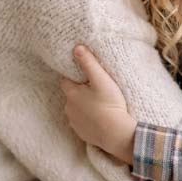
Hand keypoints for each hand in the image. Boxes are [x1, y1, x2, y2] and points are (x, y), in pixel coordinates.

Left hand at [59, 45, 135, 163]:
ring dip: (84, 106)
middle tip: (95, 90)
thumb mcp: (101, 79)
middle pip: (71, 96)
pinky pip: (82, 123)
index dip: (75, 78)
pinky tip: (99, 118)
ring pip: (76, 109)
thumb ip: (88, 62)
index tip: (85, 77)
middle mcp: (69, 108)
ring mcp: (74, 122)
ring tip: (99, 105)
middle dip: (80, 92)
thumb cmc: (109, 104)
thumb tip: (77, 47)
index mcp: (71, 94)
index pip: (66, 81)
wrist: (115, 133)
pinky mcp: (81, 133)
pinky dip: (88, 119)